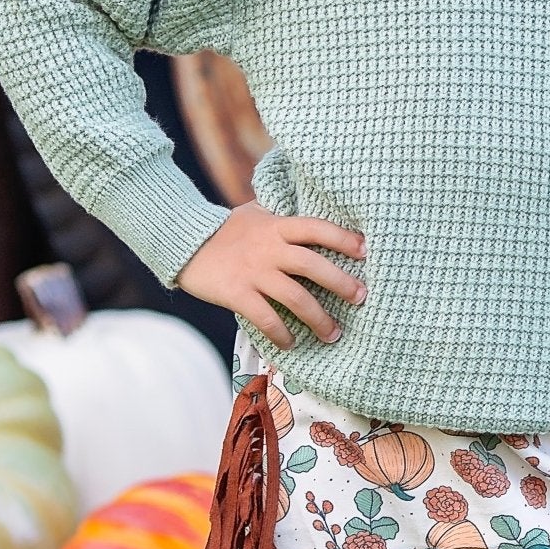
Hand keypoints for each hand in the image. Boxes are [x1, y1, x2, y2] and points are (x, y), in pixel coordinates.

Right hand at [176, 203, 366, 350]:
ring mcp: (253, 273)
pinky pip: (266, 318)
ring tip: (333, 334)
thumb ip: (280, 214)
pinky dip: (282, 334)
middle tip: (362, 298)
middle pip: (313, 265)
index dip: (343, 238)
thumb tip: (305, 205)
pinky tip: (292, 343)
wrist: (183, 243)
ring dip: (319, 319)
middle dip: (342, 283)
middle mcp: (269, 249)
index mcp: (277, 226)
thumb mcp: (255, 213)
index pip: (317, 228)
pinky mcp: (237, 294)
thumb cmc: (225, 229)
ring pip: (295, 297)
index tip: (366, 251)